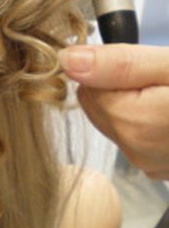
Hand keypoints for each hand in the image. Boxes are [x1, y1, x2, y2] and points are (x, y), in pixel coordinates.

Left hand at [58, 45, 168, 179]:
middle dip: (123, 86)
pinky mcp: (159, 166)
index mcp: (133, 125)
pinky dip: (148, 118)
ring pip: (115, 117)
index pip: (86, 84)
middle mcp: (136, 152)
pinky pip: (134, 132)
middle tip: (159, 82)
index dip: (115, 69)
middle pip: (97, 103)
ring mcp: (149, 163)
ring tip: (167, 96)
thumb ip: (119, 63)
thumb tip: (67, 61)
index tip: (144, 68)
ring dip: (136, 102)